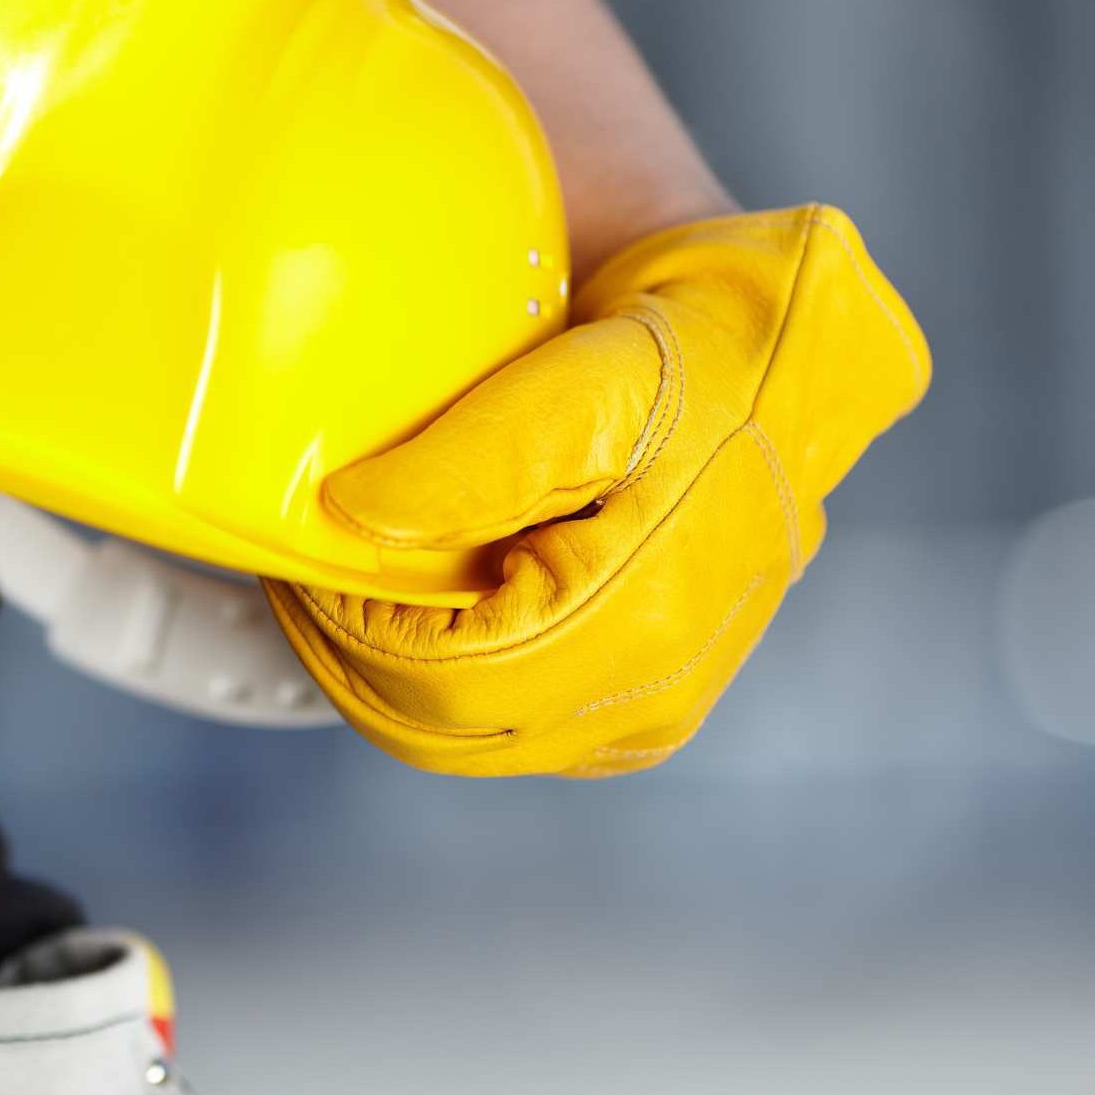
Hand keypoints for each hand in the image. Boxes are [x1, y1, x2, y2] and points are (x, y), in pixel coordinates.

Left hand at [264, 204, 929, 776]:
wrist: (793, 359)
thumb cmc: (705, 352)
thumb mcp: (587, 381)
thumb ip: (471, 461)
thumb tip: (350, 518)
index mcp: (642, 621)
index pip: (440, 679)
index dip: (348, 627)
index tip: (301, 558)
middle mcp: (652, 691)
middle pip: (439, 727)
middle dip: (350, 654)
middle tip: (301, 572)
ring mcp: (650, 711)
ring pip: (464, 741)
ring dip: (384, 675)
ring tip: (343, 587)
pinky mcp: (640, 706)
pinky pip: (506, 729)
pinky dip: (438, 685)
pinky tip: (413, 613)